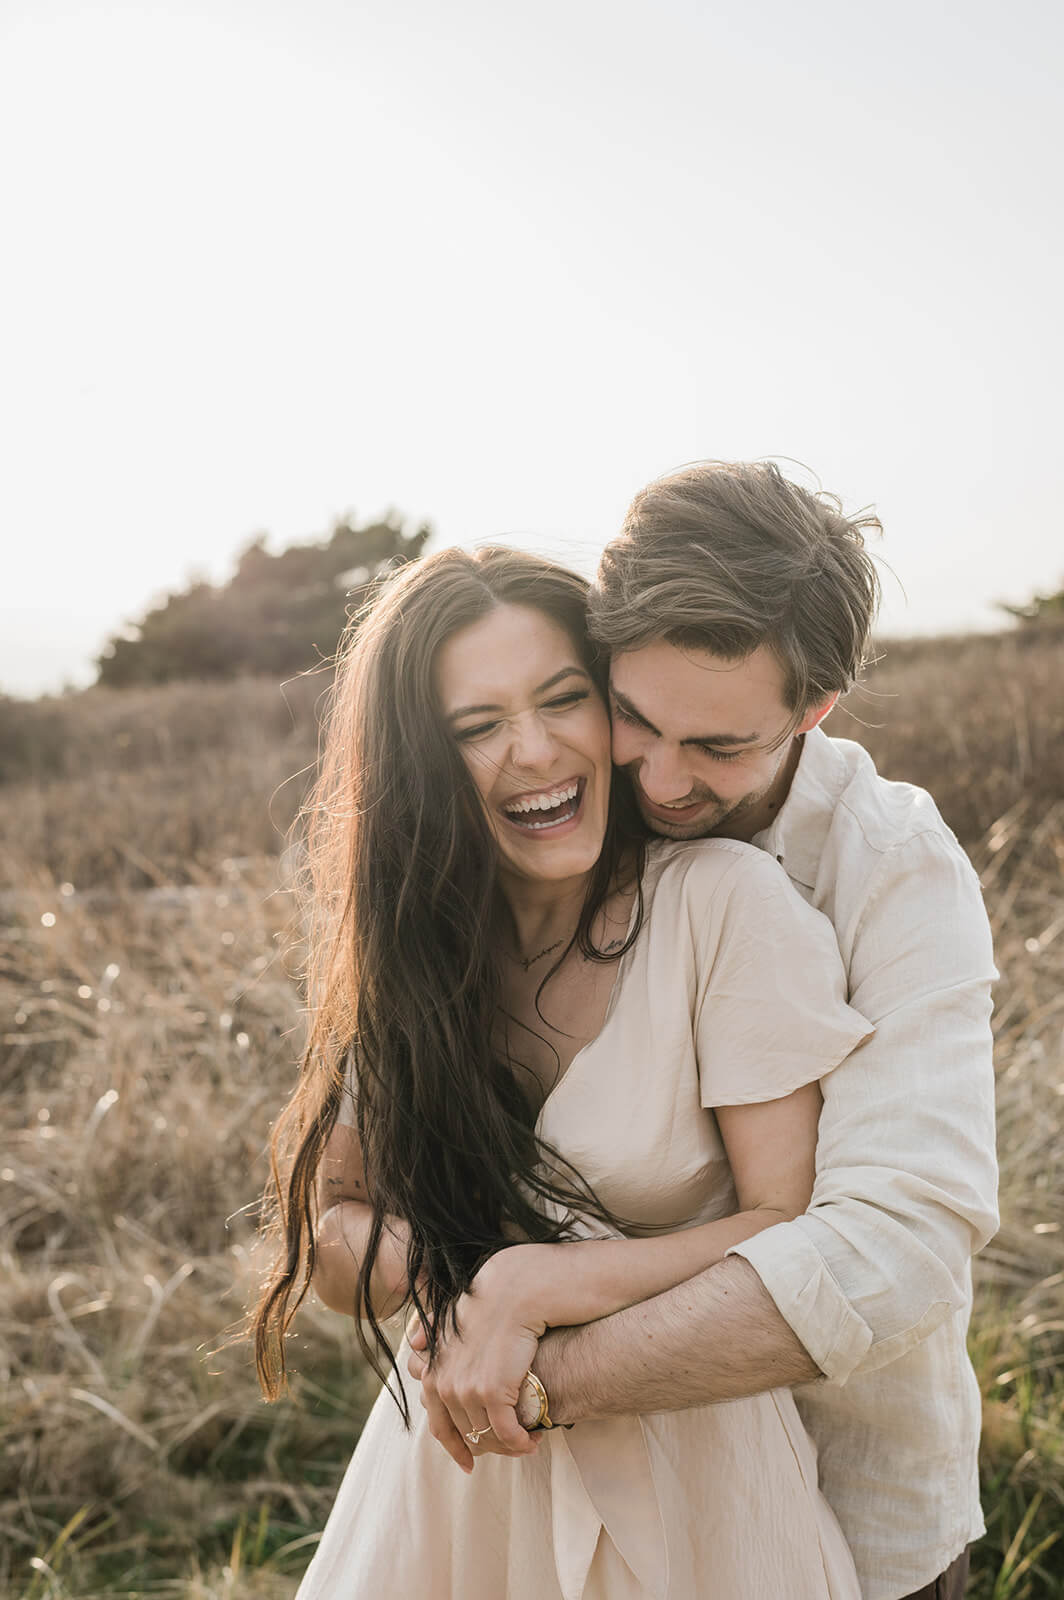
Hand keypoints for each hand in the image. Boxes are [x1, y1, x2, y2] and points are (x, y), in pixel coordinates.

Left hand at [405, 1246, 549, 1468]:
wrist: (513, 1292)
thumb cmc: (487, 1302)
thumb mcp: (450, 1317)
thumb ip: (432, 1331)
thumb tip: (415, 1341)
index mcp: (433, 1372)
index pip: (439, 1426)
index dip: (456, 1447)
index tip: (470, 1460)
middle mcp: (443, 1385)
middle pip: (466, 1435)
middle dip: (488, 1448)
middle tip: (508, 1449)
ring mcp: (465, 1390)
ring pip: (486, 1437)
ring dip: (508, 1446)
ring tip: (525, 1443)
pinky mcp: (491, 1391)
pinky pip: (506, 1432)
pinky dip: (520, 1441)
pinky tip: (533, 1438)